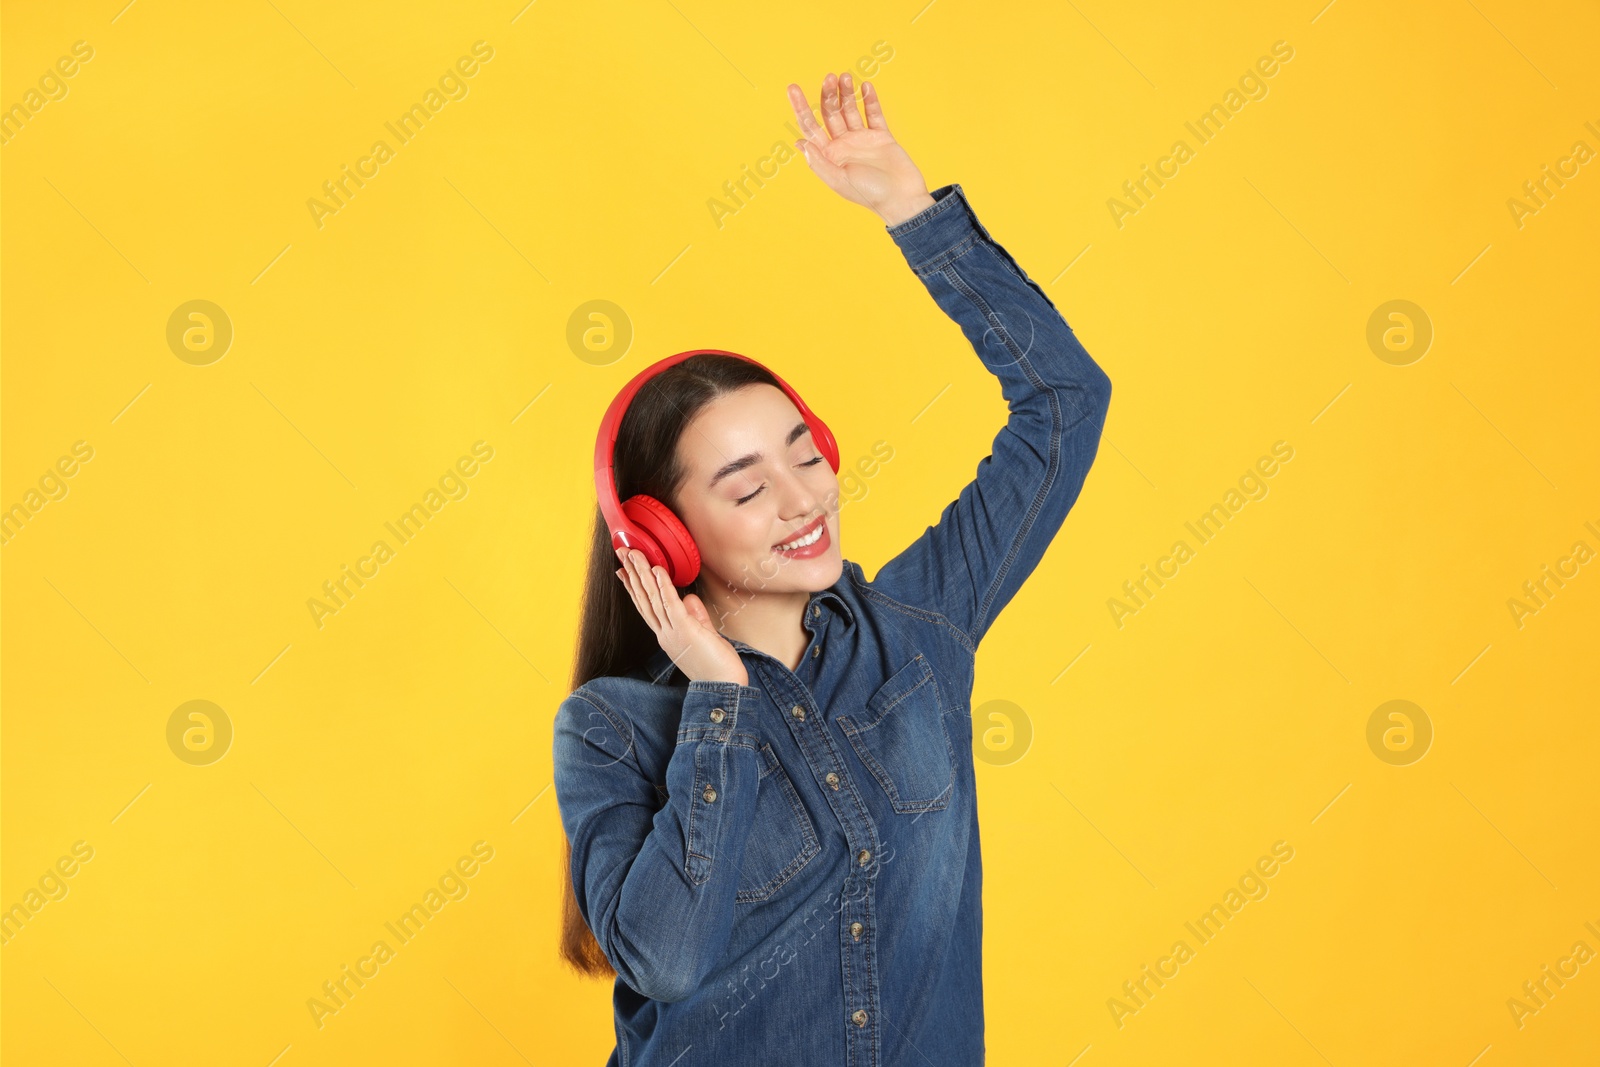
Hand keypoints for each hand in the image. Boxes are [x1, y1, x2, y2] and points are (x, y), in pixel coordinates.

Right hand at [616, 548, 748, 686]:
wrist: (723, 688)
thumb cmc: (717, 666)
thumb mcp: (704, 635)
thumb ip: (696, 616)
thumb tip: (689, 598)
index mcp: (667, 636)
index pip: (647, 607)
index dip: (634, 588)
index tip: (623, 572)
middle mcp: (665, 634)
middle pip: (645, 599)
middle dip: (633, 574)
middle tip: (622, 553)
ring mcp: (673, 633)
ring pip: (653, 599)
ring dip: (643, 574)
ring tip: (634, 555)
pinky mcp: (686, 631)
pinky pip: (672, 605)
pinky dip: (664, 587)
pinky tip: (657, 571)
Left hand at [786, 73, 935, 226]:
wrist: (902, 198)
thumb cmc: (869, 194)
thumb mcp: (839, 180)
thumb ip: (819, 162)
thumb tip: (799, 143)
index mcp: (829, 156)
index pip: (810, 127)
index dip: (800, 107)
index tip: (792, 88)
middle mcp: (843, 145)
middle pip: (830, 113)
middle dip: (827, 95)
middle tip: (829, 77)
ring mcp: (862, 139)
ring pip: (850, 110)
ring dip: (846, 93)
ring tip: (845, 76)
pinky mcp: (881, 136)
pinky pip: (874, 114)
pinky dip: (870, 100)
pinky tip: (865, 86)